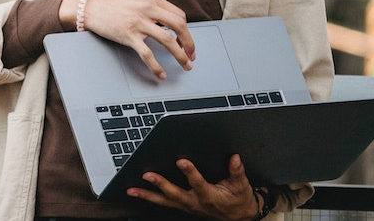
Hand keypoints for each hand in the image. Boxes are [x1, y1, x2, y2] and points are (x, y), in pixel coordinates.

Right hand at [63, 0, 194, 78]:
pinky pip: (148, 53)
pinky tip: (161, 74)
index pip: (179, 15)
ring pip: (168, 40)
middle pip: (179, 26)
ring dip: (180, 55)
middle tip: (192, 55)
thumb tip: (170, 26)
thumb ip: (153, 9)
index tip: (187, 42)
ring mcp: (138, 22)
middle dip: (189, 43)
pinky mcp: (128, 35)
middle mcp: (148, 8)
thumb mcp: (137, 0)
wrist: (89, 6)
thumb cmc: (112, 5)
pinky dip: (157, 66)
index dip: (187, 31)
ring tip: (185, 65)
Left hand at [126, 154, 261, 220]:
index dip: (190, 172)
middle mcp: (195, 202)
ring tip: (132, 190)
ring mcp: (187, 205)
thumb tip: (234, 158)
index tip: (181, 161)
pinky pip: (164, 203)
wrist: (238, 217)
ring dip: (147, 195)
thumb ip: (237, 172)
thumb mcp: (242, 186)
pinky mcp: (183, 206)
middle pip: (175, 193)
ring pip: (164, 201)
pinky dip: (150, 198)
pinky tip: (137, 192)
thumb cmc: (238, 200)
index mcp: (209, 196)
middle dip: (160, 184)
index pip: (198, 183)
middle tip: (147, 174)